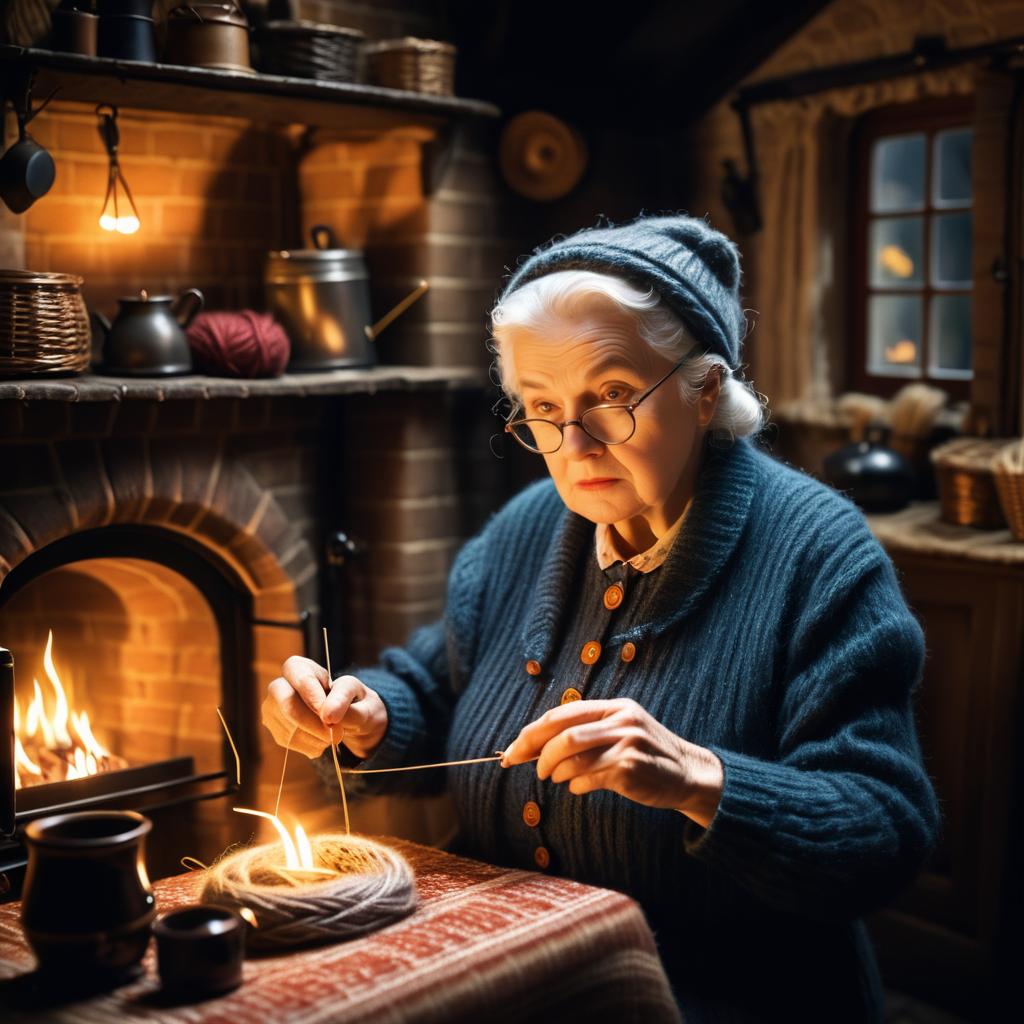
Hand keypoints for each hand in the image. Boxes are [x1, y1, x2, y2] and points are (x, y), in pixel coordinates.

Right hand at [261, 656, 387, 760]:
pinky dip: (310, 746)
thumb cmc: (349, 698)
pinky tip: (321, 741)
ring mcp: (272, 708)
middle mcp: (279, 686)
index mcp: (299, 667)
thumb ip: (343, 699)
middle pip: (287, 704)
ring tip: (332, 736)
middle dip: (313, 723)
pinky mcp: (274, 729)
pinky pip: (289, 742)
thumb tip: (327, 715)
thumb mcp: (355, 694)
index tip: (330, 717)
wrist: (346, 716)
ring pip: (289, 727)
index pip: (301, 680)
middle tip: (335, 734)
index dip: (315, 698)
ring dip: (316, 737)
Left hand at [501, 698, 723, 826]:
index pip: (562, 714)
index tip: (512, 750)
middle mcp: (621, 720)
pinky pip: (588, 777)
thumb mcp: (620, 731)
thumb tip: (535, 746)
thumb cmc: (646, 755)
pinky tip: (577, 787)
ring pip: (572, 754)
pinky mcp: (630, 768)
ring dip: (554, 770)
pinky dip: (574, 784)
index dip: (532, 732)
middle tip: (525, 766)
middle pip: (562, 732)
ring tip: (554, 778)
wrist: (689, 774)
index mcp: (614, 707)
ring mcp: (627, 743)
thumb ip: (587, 732)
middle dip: (534, 751)